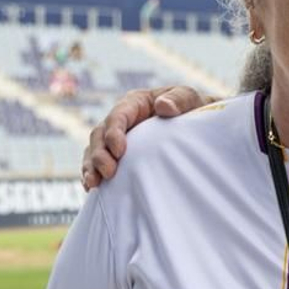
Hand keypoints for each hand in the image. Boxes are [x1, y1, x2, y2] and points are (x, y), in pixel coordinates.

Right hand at [80, 85, 211, 188]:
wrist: (197, 128)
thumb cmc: (192, 109)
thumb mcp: (190, 99)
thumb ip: (179, 99)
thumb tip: (163, 106)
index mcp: (134, 104)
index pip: (118, 116)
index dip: (114, 133)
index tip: (120, 151)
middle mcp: (120, 121)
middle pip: (99, 135)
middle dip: (100, 154)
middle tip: (109, 172)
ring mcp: (115, 140)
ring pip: (94, 151)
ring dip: (91, 167)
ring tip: (94, 184)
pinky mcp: (116, 157)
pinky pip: (97, 165)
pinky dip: (93, 175)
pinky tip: (93, 189)